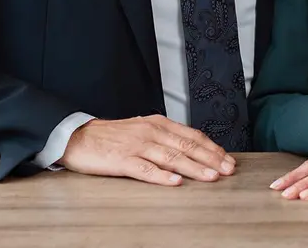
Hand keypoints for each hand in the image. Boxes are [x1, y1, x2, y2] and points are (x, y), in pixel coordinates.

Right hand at [58, 115, 235, 185]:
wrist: (79, 136)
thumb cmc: (113, 136)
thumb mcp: (144, 130)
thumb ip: (167, 139)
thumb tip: (193, 150)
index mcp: (159, 124)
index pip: (192, 136)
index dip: (212, 148)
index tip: (227, 159)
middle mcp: (151, 133)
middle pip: (187, 146)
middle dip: (211, 159)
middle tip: (227, 170)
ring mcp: (137, 146)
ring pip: (171, 157)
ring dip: (194, 168)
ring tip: (210, 177)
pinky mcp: (122, 160)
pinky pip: (145, 169)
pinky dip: (161, 176)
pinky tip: (175, 182)